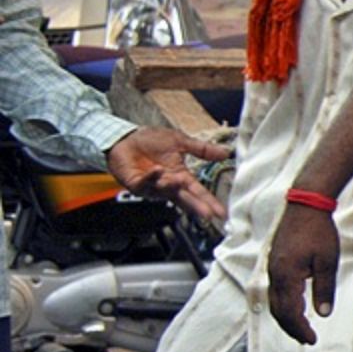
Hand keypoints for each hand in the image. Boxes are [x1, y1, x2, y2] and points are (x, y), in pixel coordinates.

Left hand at [105, 126, 228, 223]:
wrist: (126, 137)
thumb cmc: (151, 141)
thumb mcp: (181, 142)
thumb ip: (202, 149)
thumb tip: (226, 153)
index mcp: (181, 177)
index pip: (198, 192)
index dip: (209, 202)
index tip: (221, 212)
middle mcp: (168, 185)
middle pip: (185, 198)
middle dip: (196, 206)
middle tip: (207, 214)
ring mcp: (152, 187)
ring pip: (165, 191)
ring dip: (172, 187)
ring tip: (178, 180)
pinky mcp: (136, 184)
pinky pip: (146, 183)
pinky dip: (152, 177)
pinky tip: (158, 170)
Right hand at [267, 200, 340, 344]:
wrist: (306, 205)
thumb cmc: (319, 231)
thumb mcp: (327, 262)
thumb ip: (324, 289)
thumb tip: (323, 313)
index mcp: (286, 276)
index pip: (290, 312)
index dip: (300, 329)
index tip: (312, 340)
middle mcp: (274, 274)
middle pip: (278, 310)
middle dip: (291, 327)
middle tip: (306, 339)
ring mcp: (272, 267)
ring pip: (274, 300)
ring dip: (286, 317)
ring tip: (300, 327)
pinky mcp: (274, 261)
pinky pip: (275, 289)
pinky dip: (283, 303)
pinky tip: (294, 305)